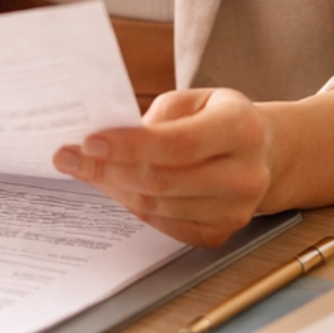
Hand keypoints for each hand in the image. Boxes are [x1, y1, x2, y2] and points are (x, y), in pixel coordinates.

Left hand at [53, 86, 273, 247]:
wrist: (265, 153)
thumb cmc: (221, 119)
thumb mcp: (198, 99)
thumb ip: (160, 115)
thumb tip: (110, 138)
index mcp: (241, 129)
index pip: (179, 143)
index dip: (129, 146)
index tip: (88, 142)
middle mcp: (245, 175)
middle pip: (163, 180)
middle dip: (107, 170)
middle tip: (68, 158)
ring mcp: (235, 211)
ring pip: (158, 206)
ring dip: (114, 188)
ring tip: (85, 170)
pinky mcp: (221, 233)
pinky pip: (163, 225)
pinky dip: (133, 205)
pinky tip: (114, 187)